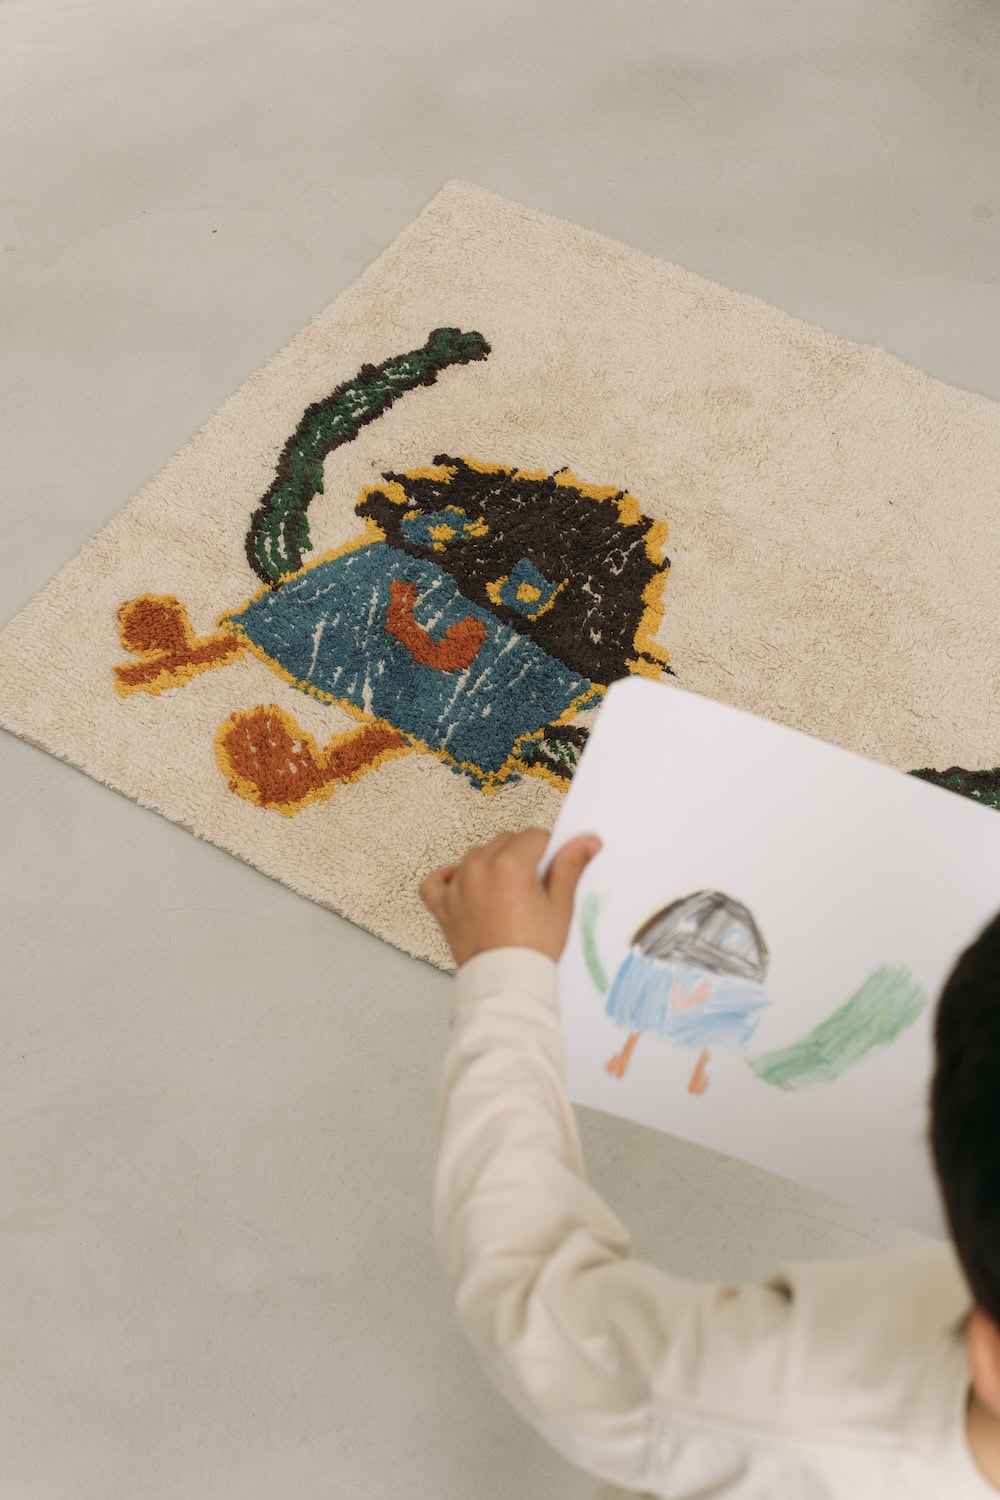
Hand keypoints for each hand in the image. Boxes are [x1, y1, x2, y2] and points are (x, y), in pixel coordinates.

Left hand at [419, 827, 601, 967]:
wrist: (508, 983)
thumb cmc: (533, 949)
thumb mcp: (560, 905)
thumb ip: (570, 865)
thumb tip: (586, 840)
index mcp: (509, 865)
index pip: (534, 835)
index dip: (548, 850)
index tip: (551, 867)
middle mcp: (479, 869)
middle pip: (505, 841)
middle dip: (521, 856)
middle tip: (532, 886)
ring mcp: (457, 886)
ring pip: (476, 855)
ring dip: (490, 865)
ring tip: (506, 893)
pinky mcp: (442, 905)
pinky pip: (435, 881)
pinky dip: (448, 879)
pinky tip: (464, 885)